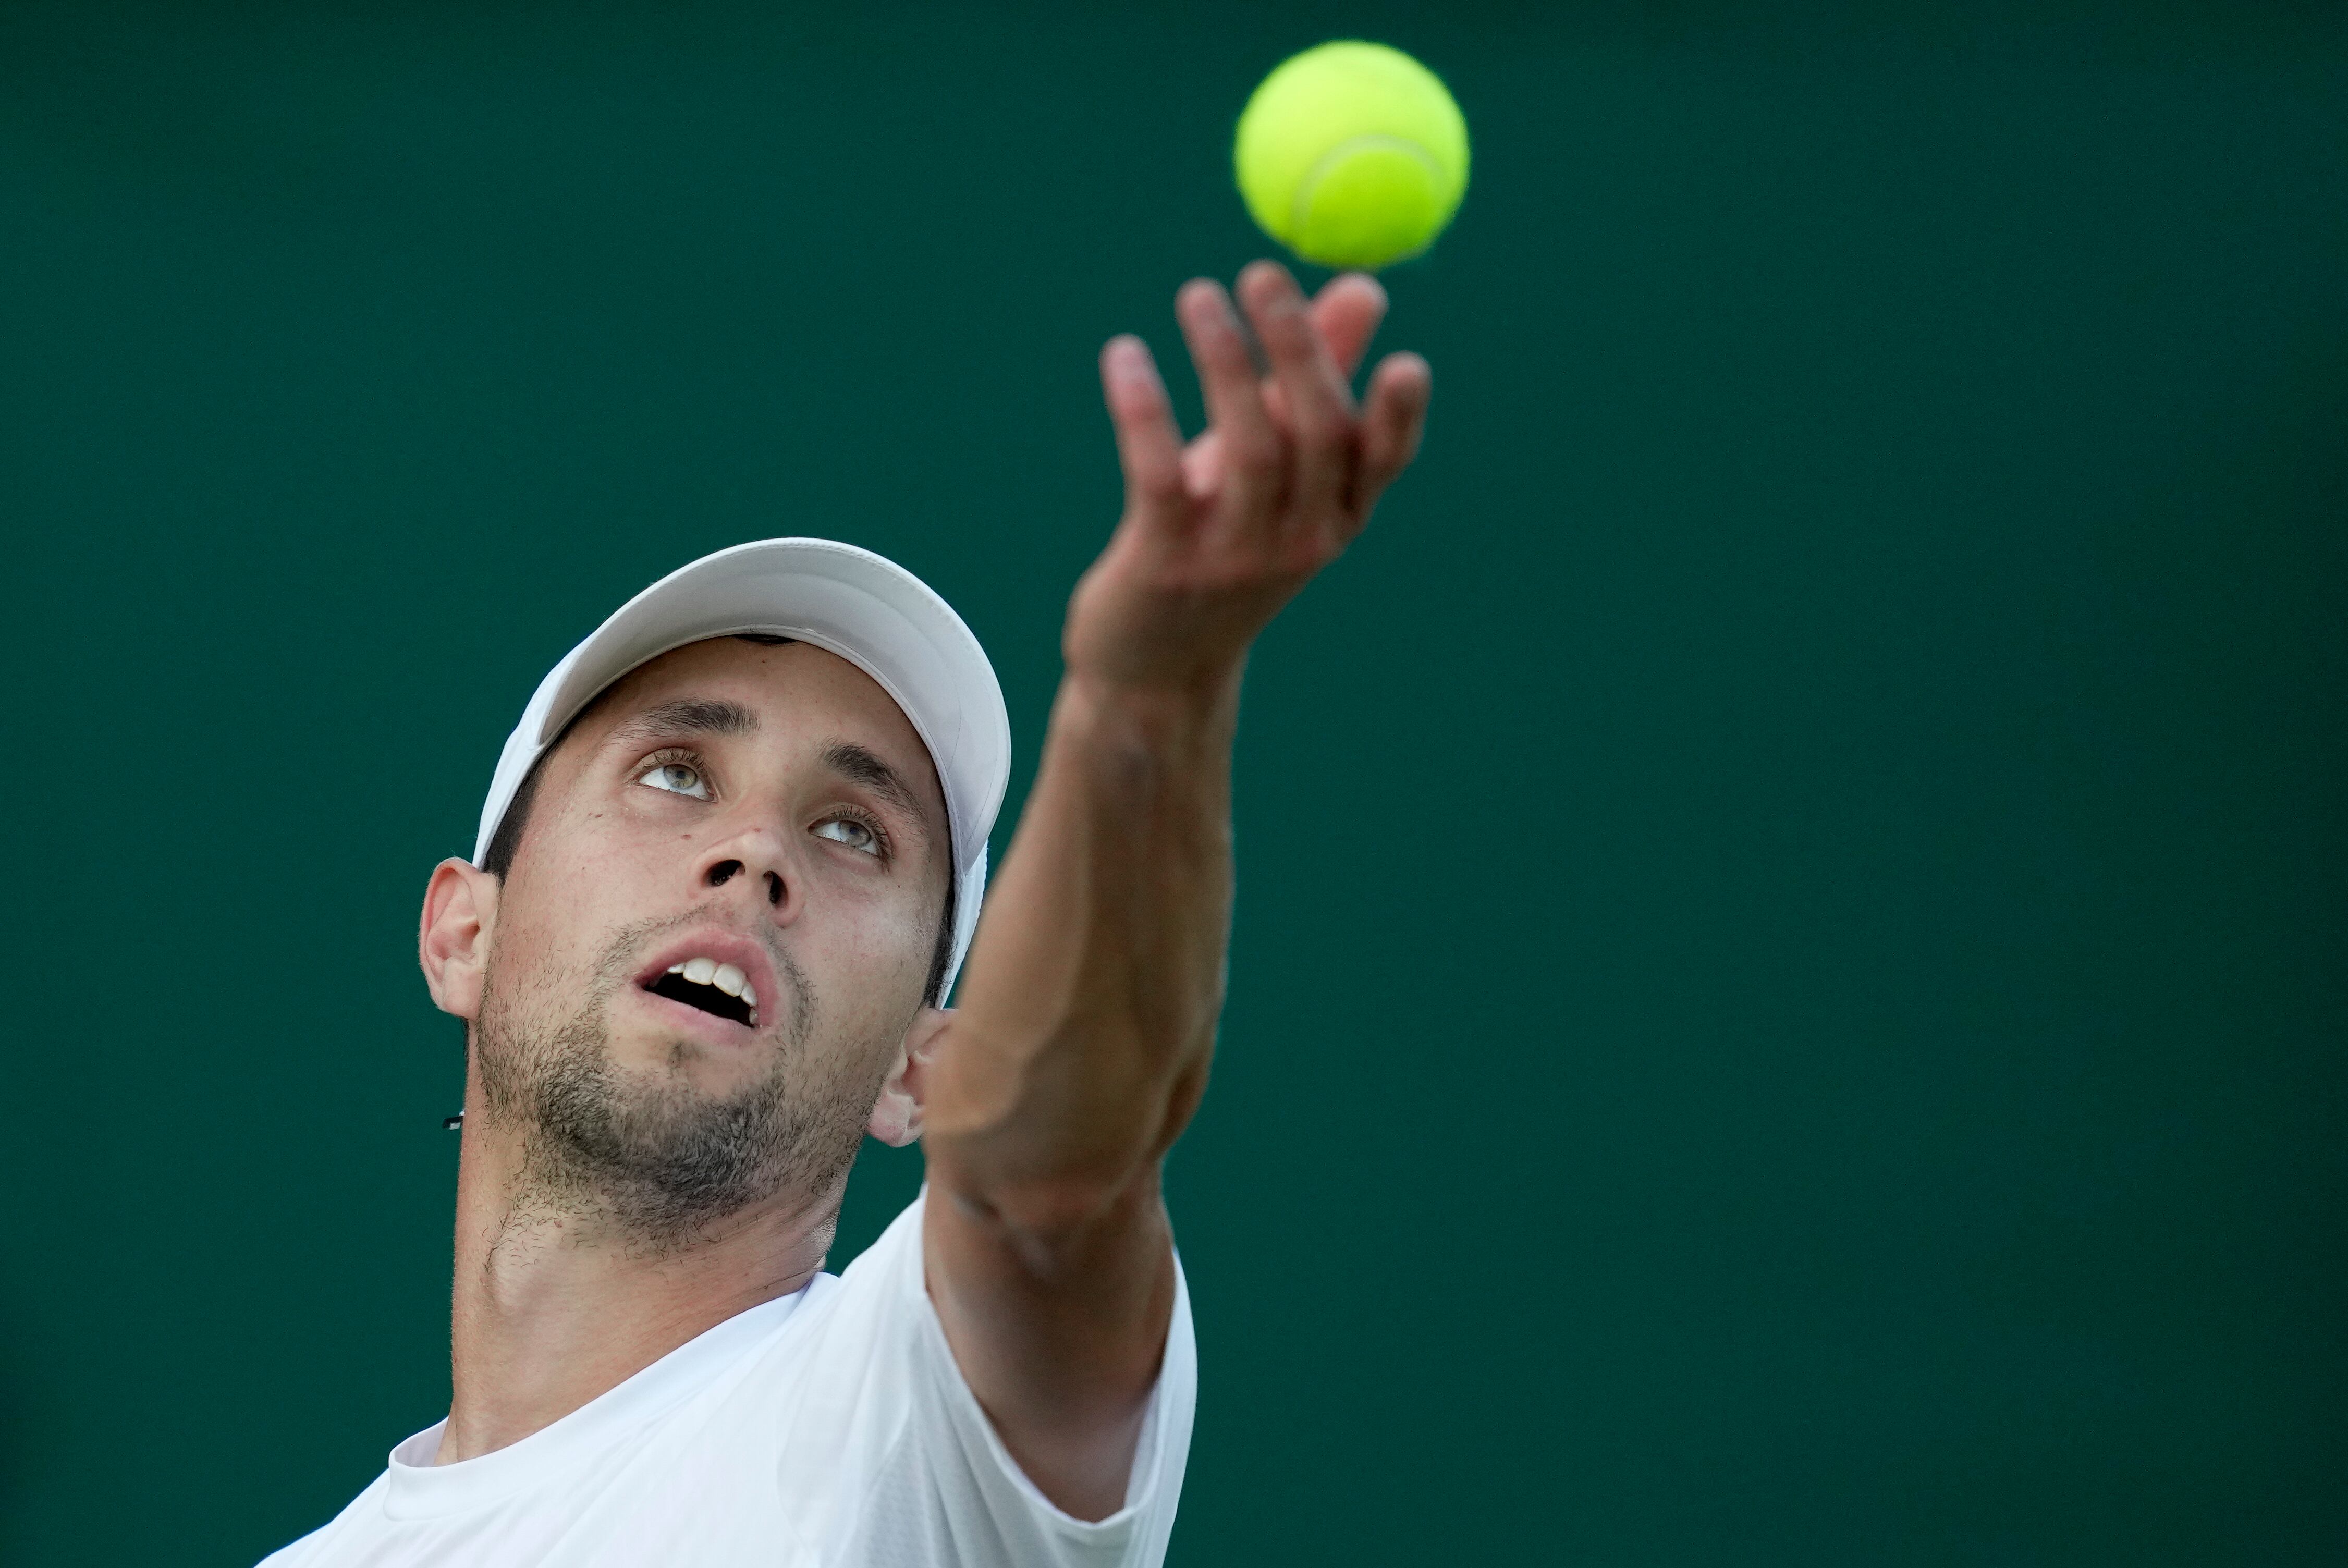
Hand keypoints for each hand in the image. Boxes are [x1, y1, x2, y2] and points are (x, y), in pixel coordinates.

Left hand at [1064, 260, 1431, 697]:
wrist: (1156, 667)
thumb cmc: (1221, 543)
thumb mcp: (1275, 468)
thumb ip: (1319, 377)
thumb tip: (1367, 287)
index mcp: (1338, 515)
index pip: (1384, 460)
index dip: (1399, 415)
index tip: (1407, 361)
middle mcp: (1300, 540)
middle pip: (1318, 435)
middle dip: (1297, 348)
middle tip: (1262, 273)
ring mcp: (1234, 557)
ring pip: (1248, 449)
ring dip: (1223, 362)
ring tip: (1197, 295)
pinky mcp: (1165, 564)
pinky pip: (1158, 474)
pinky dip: (1145, 409)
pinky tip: (1125, 355)